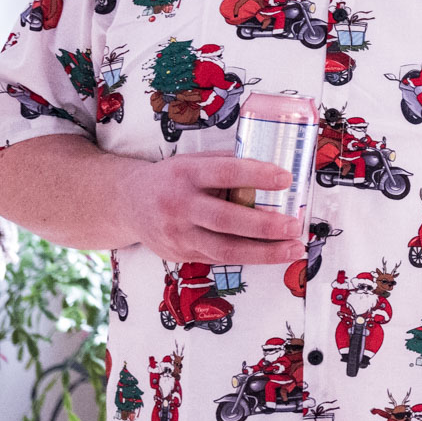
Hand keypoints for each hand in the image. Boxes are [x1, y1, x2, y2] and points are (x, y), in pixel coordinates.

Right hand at [122, 151, 304, 264]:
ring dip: (264, 252)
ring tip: (293, 249)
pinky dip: (249, 257)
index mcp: (186, 174)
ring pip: (224, 248)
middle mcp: (179, 205)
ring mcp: (178, 234)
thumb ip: (227, 165)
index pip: (225, 173)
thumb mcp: (193, 162)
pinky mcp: (180, 254)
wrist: (128, 204)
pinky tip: (273, 255)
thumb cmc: (172, 179)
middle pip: (225, 219)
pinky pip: (219, 258)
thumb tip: (274, 164)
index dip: (256, 175)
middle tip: (293, 225)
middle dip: (264, 225)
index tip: (286, 178)